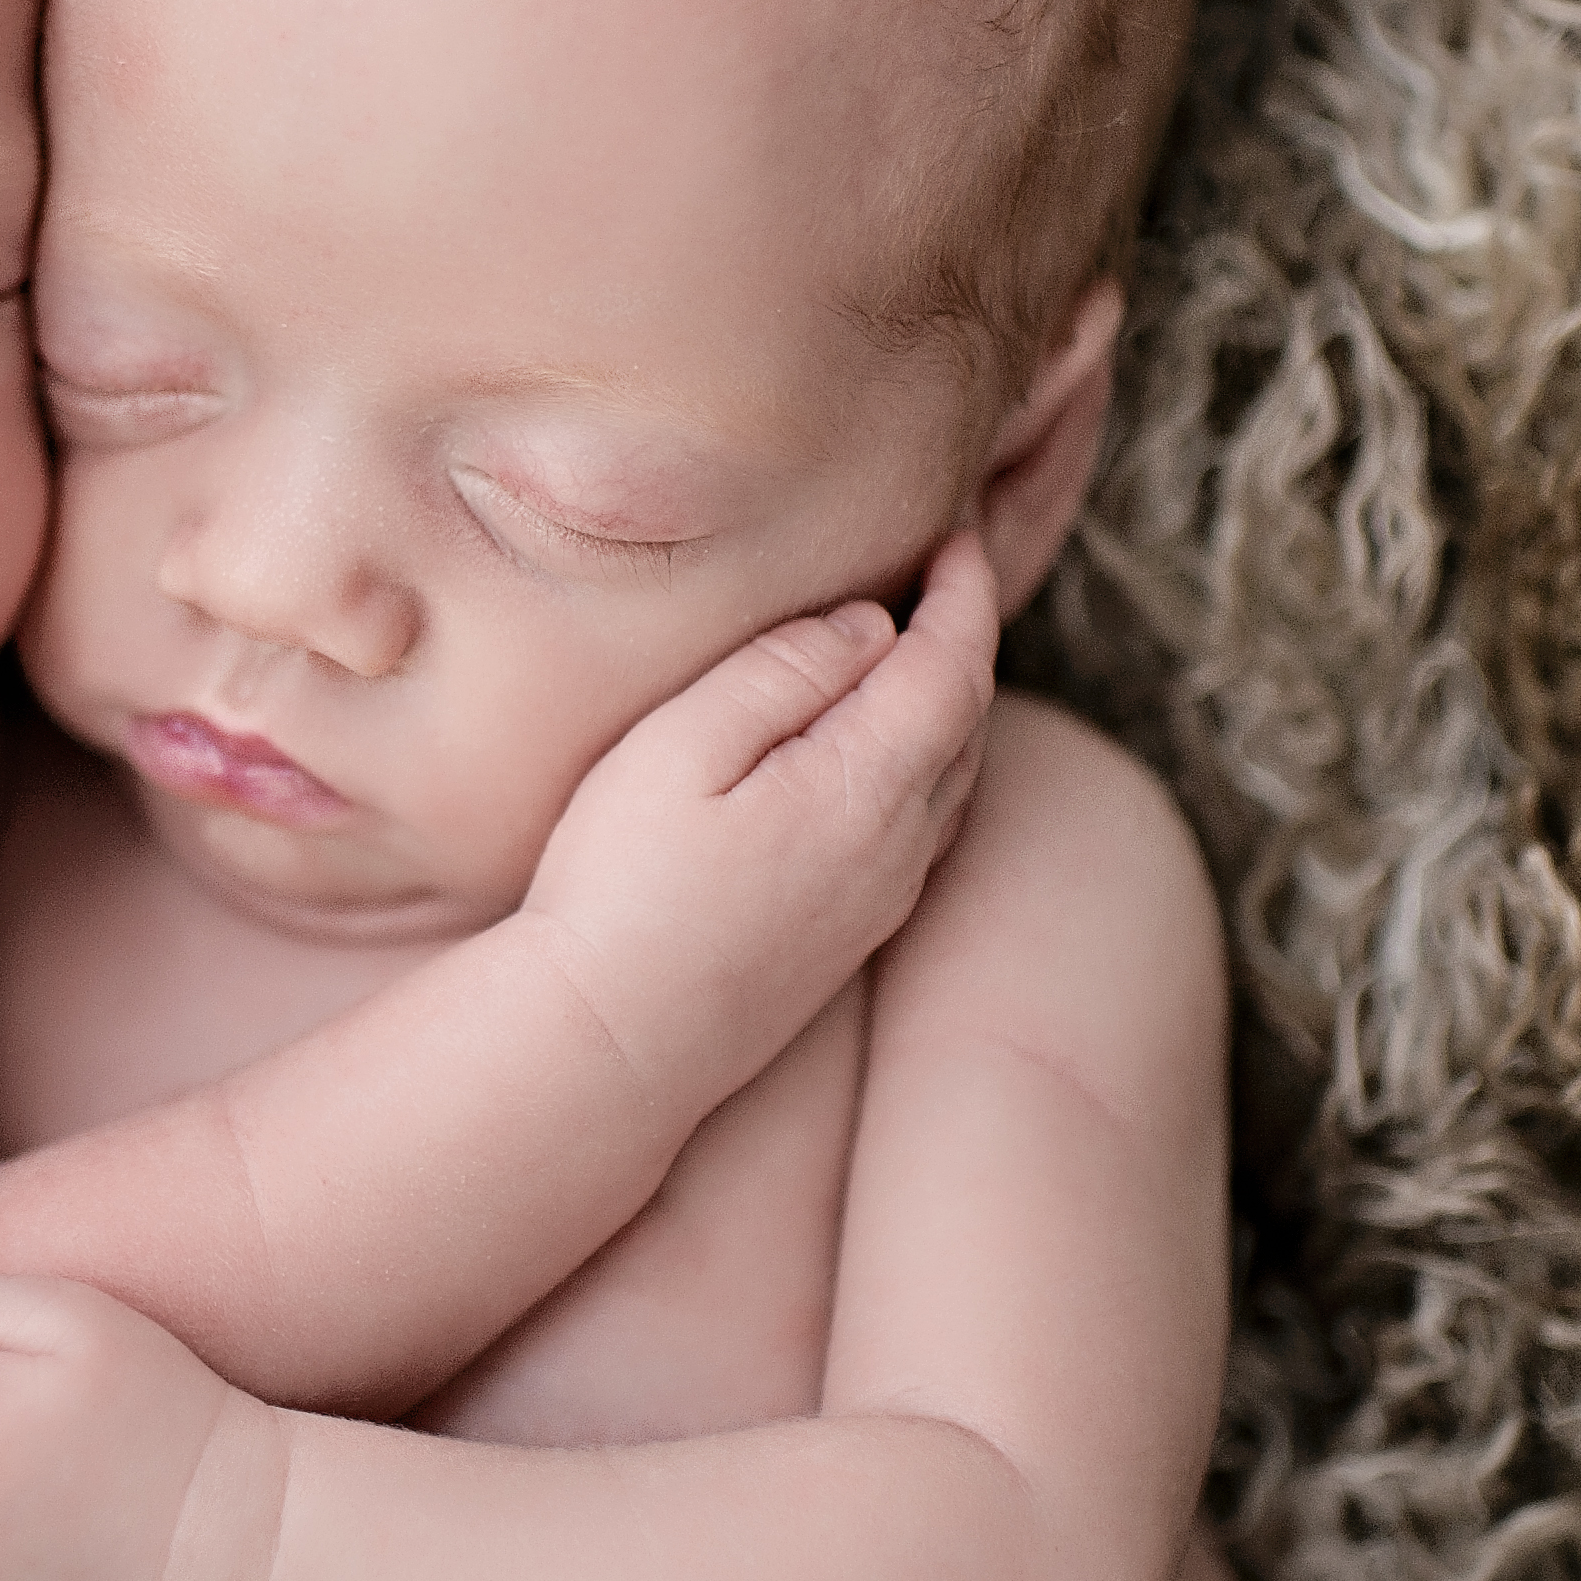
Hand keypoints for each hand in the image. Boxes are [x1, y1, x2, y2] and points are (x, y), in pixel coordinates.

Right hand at [518, 528, 999, 1098]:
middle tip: (939, 574)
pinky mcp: (852, 940)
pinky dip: (928, 769)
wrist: (611, 1045)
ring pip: (954, 783)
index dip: (962, 593)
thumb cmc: (621, 884)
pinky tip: (884, 759)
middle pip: (969, 723)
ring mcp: (881, 902)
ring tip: (914, 651)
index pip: (952, 667)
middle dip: (963, 640)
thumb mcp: (680, 746)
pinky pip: (925, 831)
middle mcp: (899, 848)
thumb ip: (781, 673)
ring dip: (950, 709)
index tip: (956, 534)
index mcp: (867, 787)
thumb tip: (869, 628)